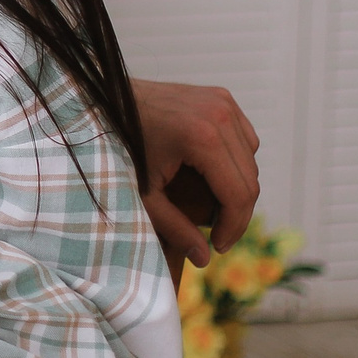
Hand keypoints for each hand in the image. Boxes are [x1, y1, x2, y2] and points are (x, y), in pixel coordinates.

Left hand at [133, 79, 260, 268]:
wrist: (106, 100)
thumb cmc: (119, 145)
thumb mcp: (144, 193)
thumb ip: (174, 228)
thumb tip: (204, 259)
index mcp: (203, 138)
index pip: (239, 194)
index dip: (233, 227)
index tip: (217, 247)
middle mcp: (220, 115)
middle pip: (250, 179)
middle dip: (237, 214)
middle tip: (216, 235)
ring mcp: (223, 103)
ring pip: (251, 160)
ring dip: (238, 188)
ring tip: (212, 209)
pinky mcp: (222, 98)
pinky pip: (244, 140)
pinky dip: (236, 162)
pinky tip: (214, 177)